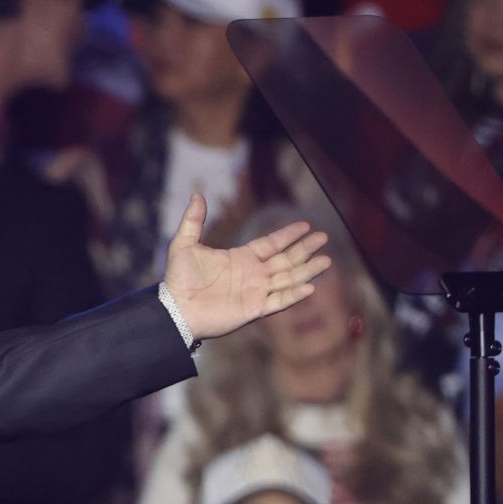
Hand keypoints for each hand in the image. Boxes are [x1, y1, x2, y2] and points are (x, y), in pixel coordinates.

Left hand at [163, 194, 330, 342]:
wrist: (175, 309)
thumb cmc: (178, 279)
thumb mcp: (184, 244)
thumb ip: (193, 220)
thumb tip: (197, 194)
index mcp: (241, 258)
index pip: (271, 244)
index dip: (288, 235)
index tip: (306, 225)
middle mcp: (253, 275)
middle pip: (286, 260)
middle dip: (305, 249)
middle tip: (324, 237)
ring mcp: (256, 292)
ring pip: (288, 279)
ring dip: (307, 270)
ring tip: (327, 260)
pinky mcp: (254, 309)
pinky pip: (279, 301)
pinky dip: (294, 295)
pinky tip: (310, 286)